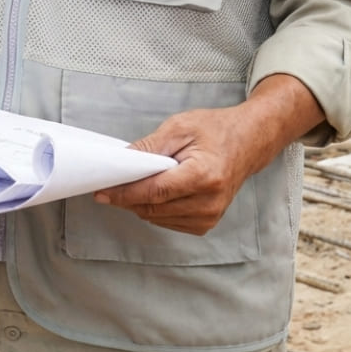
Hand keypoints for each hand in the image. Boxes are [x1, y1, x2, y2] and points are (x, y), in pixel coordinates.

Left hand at [94, 75, 325, 235]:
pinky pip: (169, 222)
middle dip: (127, 198)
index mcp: (203, 176)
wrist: (247, 142)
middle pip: (154, 208)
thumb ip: (150, 146)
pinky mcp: (207, 224)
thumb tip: (121, 161)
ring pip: (158, 218)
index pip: (155, 191)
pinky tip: (154, 193)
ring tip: (133, 183)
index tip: (103, 191)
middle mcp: (209, 202)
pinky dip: (155, 209)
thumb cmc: (215, 130)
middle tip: (109, 185)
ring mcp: (210, 217)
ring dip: (140, 204)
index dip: (125, 193)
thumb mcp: (180, 127)